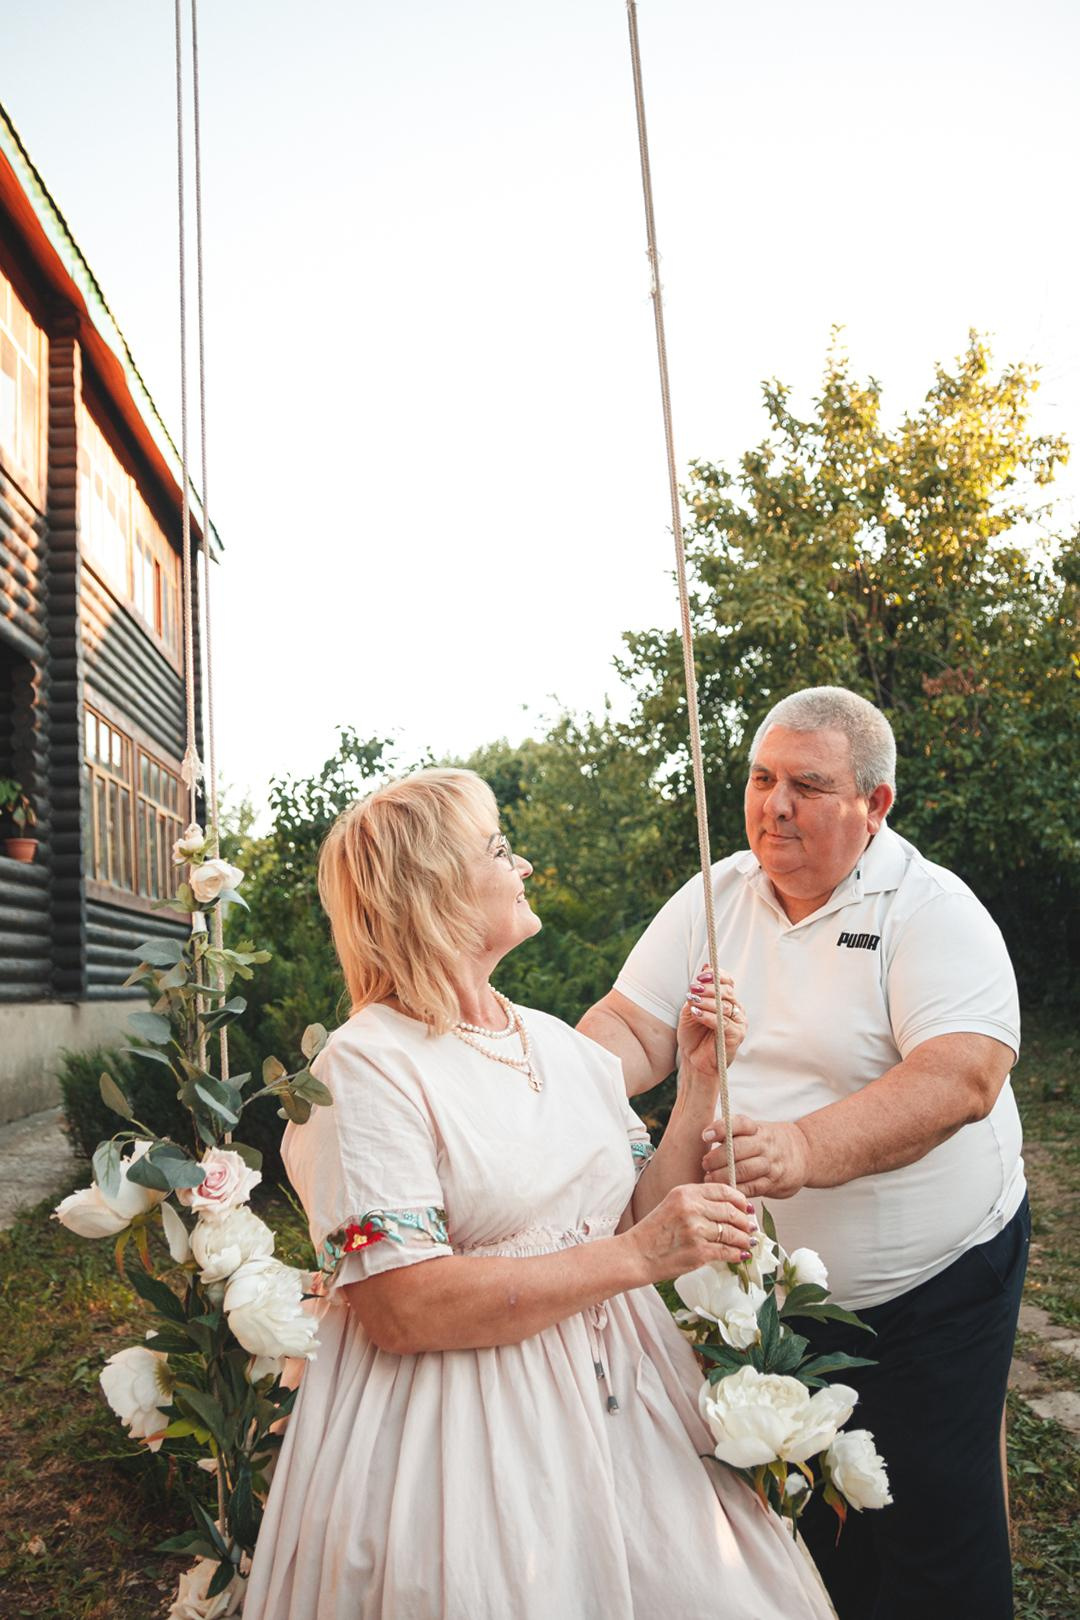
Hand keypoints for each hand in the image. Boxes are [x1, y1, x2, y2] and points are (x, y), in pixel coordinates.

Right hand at [625, 1182, 756, 1284]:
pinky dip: (737, 1254)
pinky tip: (740, 1255)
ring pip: (732, 1233)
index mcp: (686, 1192)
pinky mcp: (699, 1252)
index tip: (747, 1208)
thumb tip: (728, 1209)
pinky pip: (726, 1251)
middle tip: (751, 1227)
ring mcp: (696, 1230)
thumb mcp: (672, 1205)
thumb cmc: (654, 1233)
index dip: (740, 1200)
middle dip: (745, 1221)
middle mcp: (692, 1208)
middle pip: (731, 1212)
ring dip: (744, 1239)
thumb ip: (697, 1203)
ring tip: (748, 1242)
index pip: (723, 1191)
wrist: (636, 1254)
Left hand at [677, 966, 746, 1083]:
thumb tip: (705, 968)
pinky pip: (723, 1022)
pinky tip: (696, 1014)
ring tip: (692, 1001)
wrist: (694, 1062)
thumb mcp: (692, 1009)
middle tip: (694, 988)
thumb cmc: (694, 1036)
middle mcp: (737, 1011)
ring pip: (725, 1006)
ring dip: (706, 1001)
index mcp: (728, 1002)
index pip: (728, 982)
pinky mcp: (736, 1036)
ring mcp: (739, 1024)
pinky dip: (708, 1016)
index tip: (701, 975)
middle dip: (709, 988)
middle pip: (727, 992)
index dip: (716, 975)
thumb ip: (698, 992)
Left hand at [702, 1115, 810, 1198]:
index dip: (721, 1128)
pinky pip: (753, 1187)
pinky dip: (736, 1189)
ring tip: (709, 1178)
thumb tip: (705, 1136)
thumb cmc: (770, 1142)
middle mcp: (765, 1144)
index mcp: (758, 1129)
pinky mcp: (774, 1183)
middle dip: (717, 1158)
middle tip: (704, 1164)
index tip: (705, 1136)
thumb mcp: (756, 1131)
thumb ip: (734, 1134)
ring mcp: (771, 1164)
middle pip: (738, 1149)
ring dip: (723, 1176)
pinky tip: (725, 1190)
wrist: (804, 1154)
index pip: (739, 1124)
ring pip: (744, 1170)